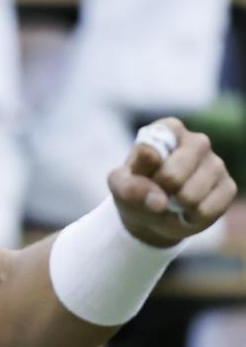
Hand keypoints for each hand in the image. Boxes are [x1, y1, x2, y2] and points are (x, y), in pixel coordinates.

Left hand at [108, 118, 236, 247]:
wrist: (153, 214)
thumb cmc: (135, 189)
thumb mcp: (120, 186)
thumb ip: (129, 187)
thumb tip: (159, 199)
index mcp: (168, 129)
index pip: (153, 147)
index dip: (144, 170)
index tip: (140, 172)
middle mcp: (197, 141)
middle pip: (172, 174)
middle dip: (159, 191)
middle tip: (157, 191)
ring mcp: (216, 163)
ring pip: (192, 194)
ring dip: (176, 206)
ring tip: (172, 201)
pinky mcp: (228, 186)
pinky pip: (208, 209)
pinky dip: (192, 216)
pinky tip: (188, 210)